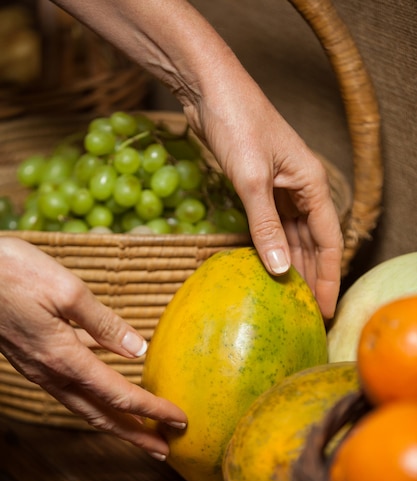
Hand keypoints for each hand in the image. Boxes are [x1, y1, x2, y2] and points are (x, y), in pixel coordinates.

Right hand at [0, 237, 186, 459]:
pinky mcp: (32, 357)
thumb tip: (137, 348)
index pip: (118, 394)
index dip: (151, 410)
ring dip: (115, 421)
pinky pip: (70, 386)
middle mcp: (50, 371)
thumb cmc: (12, 272)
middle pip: (100, 415)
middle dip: (134, 435)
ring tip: (141, 430)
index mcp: (63, 357)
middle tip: (163, 450)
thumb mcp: (67, 291)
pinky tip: (108, 381)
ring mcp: (39, 367)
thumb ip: (103, 323)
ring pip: (84, 405)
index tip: (178, 421)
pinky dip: (95, 395)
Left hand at [186, 91, 343, 319]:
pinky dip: (270, 247)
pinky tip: (268, 267)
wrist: (208, 90)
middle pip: (312, 241)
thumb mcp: (251, 180)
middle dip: (311, 276)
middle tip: (306, 313)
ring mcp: (279, 188)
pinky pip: (270, 225)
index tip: (325, 309)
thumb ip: (265, 226)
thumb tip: (280, 269)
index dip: (328, 276)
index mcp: (311, 184)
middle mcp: (301, 188)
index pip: (328, 239)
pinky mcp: (258, 187)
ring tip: (290, 299)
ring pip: (292, 236)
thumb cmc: (237, 123)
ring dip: (291, 265)